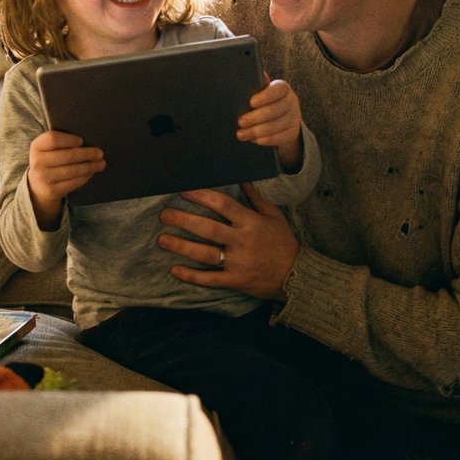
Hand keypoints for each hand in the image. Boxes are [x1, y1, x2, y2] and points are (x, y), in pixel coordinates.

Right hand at [27, 130, 103, 228]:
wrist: (38, 185)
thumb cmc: (50, 160)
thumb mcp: (48, 149)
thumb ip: (61, 142)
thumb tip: (88, 141)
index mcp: (36, 146)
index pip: (52, 139)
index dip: (69, 139)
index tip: (81, 141)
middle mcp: (37, 162)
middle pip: (67, 156)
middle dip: (87, 154)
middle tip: (100, 153)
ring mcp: (43, 178)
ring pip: (73, 170)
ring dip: (90, 166)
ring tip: (101, 163)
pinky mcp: (51, 191)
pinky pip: (73, 182)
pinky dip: (85, 177)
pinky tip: (91, 173)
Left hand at [158, 183, 298, 300]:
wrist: (297, 275)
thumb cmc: (284, 242)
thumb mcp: (274, 216)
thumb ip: (257, 199)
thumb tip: (244, 179)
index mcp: (251, 222)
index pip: (222, 204)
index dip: (202, 196)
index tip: (183, 191)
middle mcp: (242, 241)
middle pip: (208, 228)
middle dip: (184, 220)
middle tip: (164, 215)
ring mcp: (238, 262)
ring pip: (205, 253)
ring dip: (182, 246)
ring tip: (162, 239)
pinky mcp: (235, 280)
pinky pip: (210, 279)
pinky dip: (191, 276)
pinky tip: (174, 270)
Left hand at [237, 76, 302, 171]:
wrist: (281, 118)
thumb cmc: (265, 101)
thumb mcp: (261, 92)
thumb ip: (257, 85)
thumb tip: (255, 74)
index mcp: (283, 88)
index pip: (278, 89)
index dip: (265, 96)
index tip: (251, 102)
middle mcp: (292, 101)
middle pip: (275, 110)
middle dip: (256, 117)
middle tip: (240, 122)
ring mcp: (294, 117)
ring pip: (276, 125)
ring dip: (257, 131)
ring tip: (241, 134)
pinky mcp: (293, 132)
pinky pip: (280, 137)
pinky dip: (266, 139)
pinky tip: (255, 140)